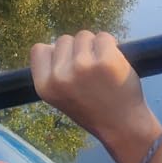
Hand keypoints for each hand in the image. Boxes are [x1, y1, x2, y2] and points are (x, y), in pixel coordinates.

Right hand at [30, 32, 161, 162]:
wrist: (122, 126)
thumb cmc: (93, 109)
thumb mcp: (61, 96)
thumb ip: (54, 72)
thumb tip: (55, 45)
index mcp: (45, 87)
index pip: (39, 50)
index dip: (55, 53)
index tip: (68, 64)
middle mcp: (60, 76)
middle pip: (63, 39)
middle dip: (77, 50)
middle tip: (90, 73)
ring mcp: (82, 67)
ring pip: (84, 36)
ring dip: (94, 47)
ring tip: (102, 69)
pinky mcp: (105, 61)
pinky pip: (104, 37)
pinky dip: (111, 45)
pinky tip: (113, 64)